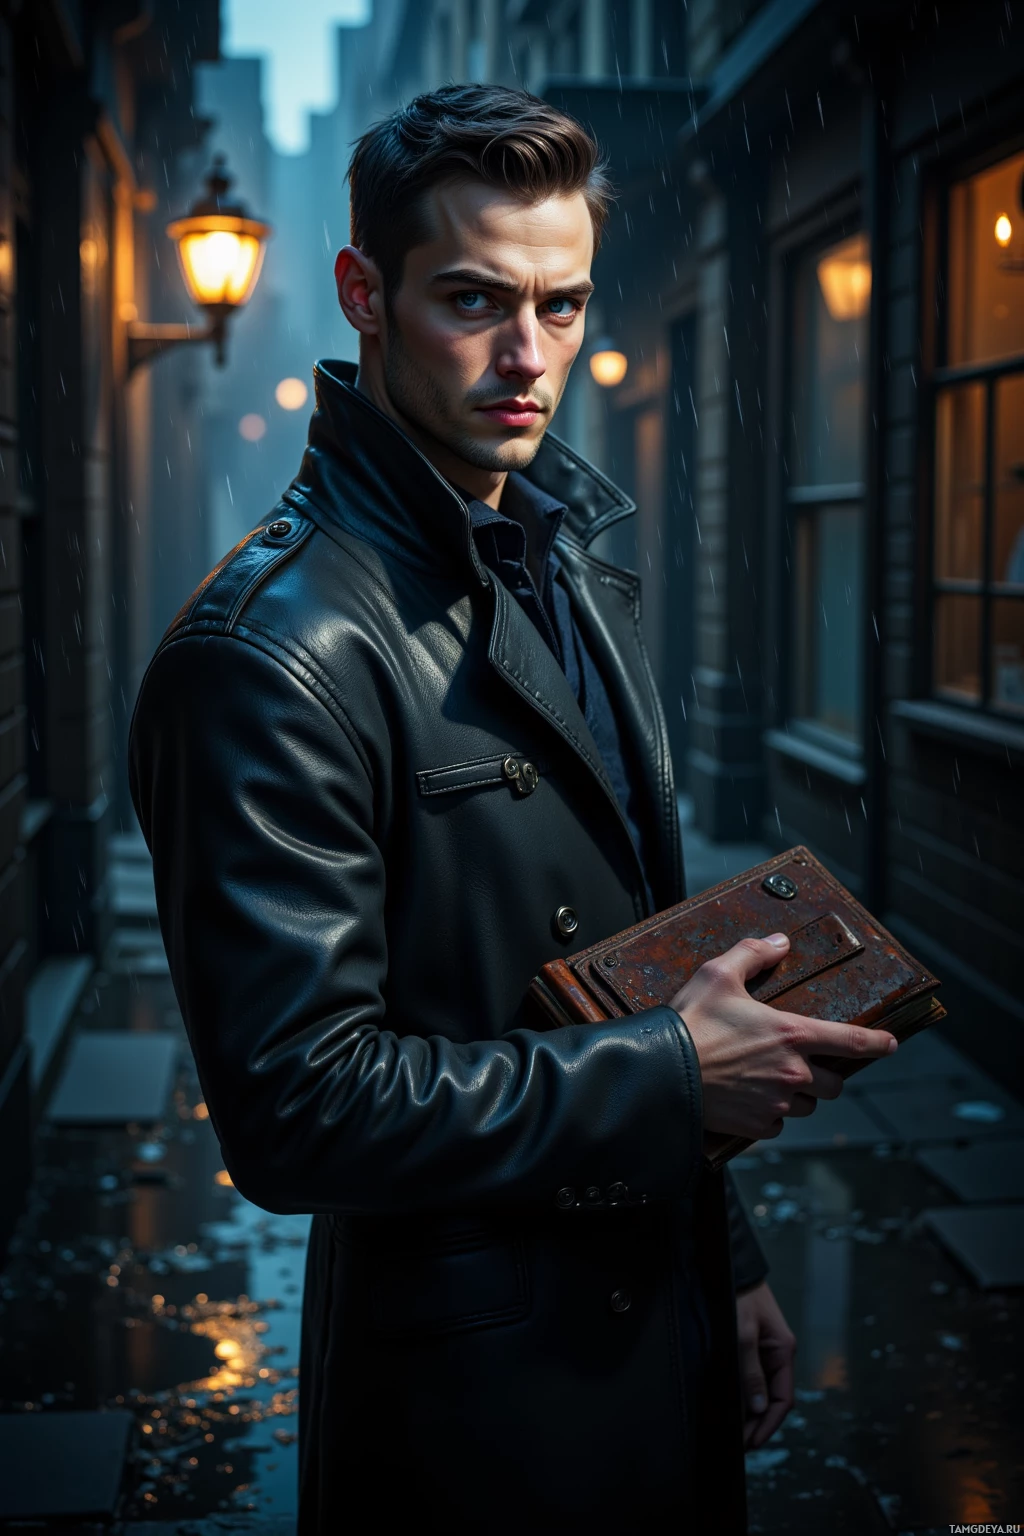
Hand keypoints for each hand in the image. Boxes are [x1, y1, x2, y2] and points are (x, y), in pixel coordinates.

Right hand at [668, 933, 896, 1141]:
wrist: (661, 1073)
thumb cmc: (690, 1022)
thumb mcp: (718, 974)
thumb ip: (753, 954)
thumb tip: (779, 942)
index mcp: (792, 1034)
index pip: (851, 1041)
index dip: (877, 1043)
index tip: (891, 1044)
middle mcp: (793, 1072)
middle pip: (835, 1084)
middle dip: (826, 1076)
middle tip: (803, 1064)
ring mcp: (778, 1104)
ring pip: (808, 1106)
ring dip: (799, 1096)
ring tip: (770, 1081)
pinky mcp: (758, 1127)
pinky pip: (779, 1126)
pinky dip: (771, 1116)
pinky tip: (750, 1100)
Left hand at [736, 1280, 794, 1448]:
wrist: (733, 1270)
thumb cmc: (741, 1297)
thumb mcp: (744, 1334)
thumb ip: (750, 1371)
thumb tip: (757, 1407)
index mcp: (784, 1352)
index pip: (783, 1400)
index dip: (768, 1424)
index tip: (752, 1442)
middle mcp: (778, 1356)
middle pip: (773, 1400)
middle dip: (758, 1424)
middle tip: (740, 1443)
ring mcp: (766, 1353)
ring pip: (762, 1392)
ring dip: (751, 1413)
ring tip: (736, 1432)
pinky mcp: (753, 1349)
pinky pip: (753, 1379)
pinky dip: (745, 1396)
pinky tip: (734, 1407)